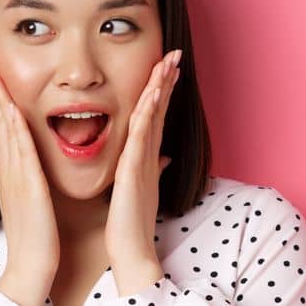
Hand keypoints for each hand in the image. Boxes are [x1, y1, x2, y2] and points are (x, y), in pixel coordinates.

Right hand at [0, 57, 58, 305]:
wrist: (31, 269)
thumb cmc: (37, 242)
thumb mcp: (35, 205)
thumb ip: (35, 184)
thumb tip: (37, 173)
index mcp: (12, 174)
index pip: (2, 130)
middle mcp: (8, 171)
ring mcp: (14, 176)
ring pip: (4, 129)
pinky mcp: (26, 185)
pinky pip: (19, 147)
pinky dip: (13, 124)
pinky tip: (11, 106)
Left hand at [104, 49, 181, 295]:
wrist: (131, 251)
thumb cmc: (131, 224)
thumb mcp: (140, 190)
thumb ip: (152, 170)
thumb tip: (164, 157)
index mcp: (144, 159)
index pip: (154, 117)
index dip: (161, 92)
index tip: (166, 68)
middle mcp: (148, 156)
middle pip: (158, 111)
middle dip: (167, 82)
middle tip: (175, 54)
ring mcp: (143, 162)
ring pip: (153, 117)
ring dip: (160, 89)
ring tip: (168, 64)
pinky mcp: (133, 171)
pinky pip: (141, 137)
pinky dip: (147, 114)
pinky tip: (150, 96)